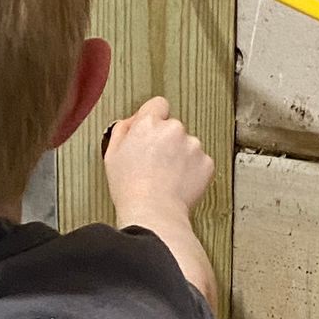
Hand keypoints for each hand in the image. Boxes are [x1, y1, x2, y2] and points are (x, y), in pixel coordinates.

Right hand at [103, 97, 214, 223]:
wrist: (154, 213)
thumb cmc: (130, 189)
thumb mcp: (112, 154)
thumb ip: (122, 130)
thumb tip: (132, 123)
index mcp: (149, 123)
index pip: (158, 105)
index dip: (154, 118)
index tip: (152, 132)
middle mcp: (173, 129)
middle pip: (173, 127)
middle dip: (166, 141)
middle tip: (154, 164)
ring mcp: (193, 145)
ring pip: (188, 145)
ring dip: (180, 156)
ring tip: (166, 178)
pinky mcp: (206, 163)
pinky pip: (200, 162)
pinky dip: (193, 171)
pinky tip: (178, 184)